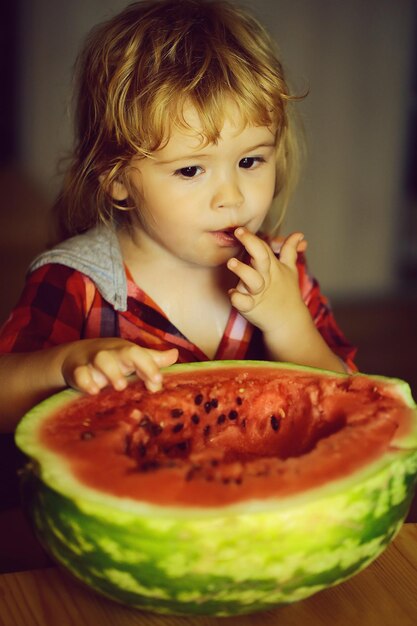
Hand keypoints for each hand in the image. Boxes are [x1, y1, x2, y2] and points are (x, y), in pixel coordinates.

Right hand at [61, 338, 177, 394]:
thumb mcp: (132, 358)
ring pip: (101, 360)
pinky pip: (80, 373)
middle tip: (150, 382)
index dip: (151, 366)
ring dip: (112, 372)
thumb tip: (175, 354)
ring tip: (120, 386)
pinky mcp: (77, 370)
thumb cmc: (112, 359)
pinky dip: (86, 381)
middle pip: (125, 351)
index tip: (158, 381)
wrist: (76, 356)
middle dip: (138, 364)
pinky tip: (93, 391)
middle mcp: (112, 353)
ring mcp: (93, 360)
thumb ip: (152, 360)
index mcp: (127, 351)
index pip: (141, 354)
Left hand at [227, 228, 309, 339]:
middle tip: (238, 232)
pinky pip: (242, 302)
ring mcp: (257, 293)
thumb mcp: (290, 270)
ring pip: (251, 280)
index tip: (241, 228)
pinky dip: (237, 298)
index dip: (253, 237)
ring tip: (231, 262)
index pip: (264, 248)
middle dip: (250, 244)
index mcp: (273, 267)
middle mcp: (265, 277)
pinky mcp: (251, 307)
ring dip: (242, 271)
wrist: (288, 322)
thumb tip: (298, 234)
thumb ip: (290, 251)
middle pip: (260, 257)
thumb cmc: (286, 293)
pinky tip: (232, 292)